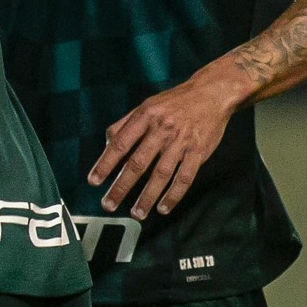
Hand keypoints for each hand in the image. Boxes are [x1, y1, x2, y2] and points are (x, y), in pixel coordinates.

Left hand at [87, 71, 245, 217]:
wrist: (212, 93)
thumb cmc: (175, 101)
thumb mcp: (147, 105)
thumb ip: (125, 124)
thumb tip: (107, 145)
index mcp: (146, 116)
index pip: (121, 144)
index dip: (105, 163)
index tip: (94, 181)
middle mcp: (162, 129)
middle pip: (138, 163)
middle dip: (122, 186)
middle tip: (109, 204)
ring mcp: (181, 141)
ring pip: (161, 173)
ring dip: (147, 196)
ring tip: (136, 213)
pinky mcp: (198, 151)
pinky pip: (185, 177)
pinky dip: (174, 195)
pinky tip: (163, 207)